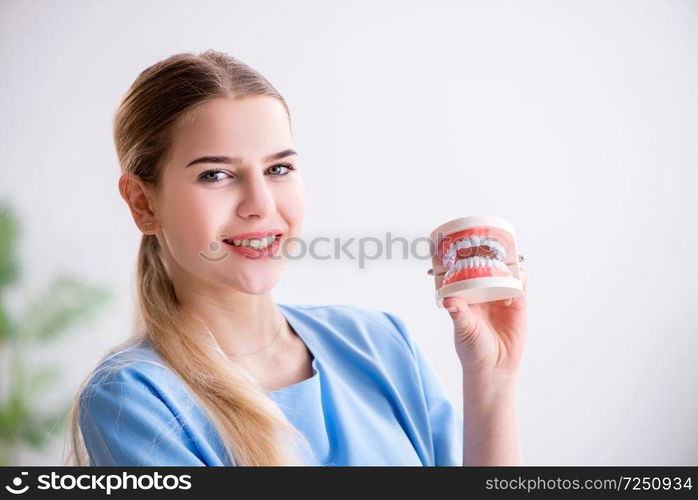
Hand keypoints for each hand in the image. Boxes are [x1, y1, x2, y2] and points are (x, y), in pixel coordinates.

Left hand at [431, 254, 527, 374]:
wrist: (494, 368)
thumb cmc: (473, 349)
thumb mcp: (464, 329)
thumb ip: (458, 314)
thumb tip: (448, 301)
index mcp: (467, 297)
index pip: (465, 274)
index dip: (464, 260)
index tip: (460, 245)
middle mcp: (484, 295)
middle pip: (486, 270)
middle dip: (487, 256)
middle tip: (485, 240)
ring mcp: (501, 299)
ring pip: (504, 275)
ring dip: (505, 263)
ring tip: (503, 250)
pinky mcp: (518, 306)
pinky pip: (520, 287)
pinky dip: (520, 277)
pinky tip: (519, 270)